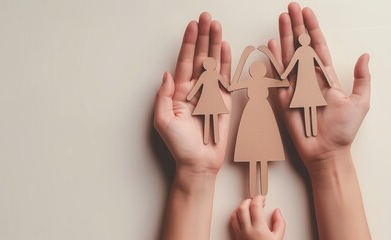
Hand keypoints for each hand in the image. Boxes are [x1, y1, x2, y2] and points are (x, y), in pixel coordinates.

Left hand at [154, 12, 230, 174]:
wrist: (198, 162)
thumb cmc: (179, 145)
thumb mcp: (163, 120)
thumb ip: (164, 95)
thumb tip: (167, 73)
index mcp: (180, 92)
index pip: (185, 61)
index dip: (189, 43)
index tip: (192, 25)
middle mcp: (196, 89)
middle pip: (200, 57)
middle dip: (203, 37)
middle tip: (206, 17)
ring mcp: (211, 94)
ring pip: (214, 63)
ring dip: (215, 44)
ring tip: (217, 26)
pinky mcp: (224, 101)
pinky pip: (226, 79)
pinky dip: (227, 63)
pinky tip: (226, 48)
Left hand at [230, 196, 284, 239]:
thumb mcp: (279, 238)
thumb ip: (279, 223)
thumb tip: (277, 212)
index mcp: (258, 228)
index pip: (255, 206)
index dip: (259, 198)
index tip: (262, 198)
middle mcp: (246, 230)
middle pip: (242, 207)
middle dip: (249, 201)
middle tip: (256, 201)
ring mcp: (240, 234)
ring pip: (235, 214)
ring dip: (241, 207)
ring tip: (248, 207)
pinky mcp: (236, 238)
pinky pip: (232, 223)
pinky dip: (236, 216)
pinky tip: (241, 216)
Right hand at [269, 3, 369, 170]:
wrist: (326, 151)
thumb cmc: (343, 131)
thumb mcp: (360, 103)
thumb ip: (361, 79)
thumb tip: (364, 56)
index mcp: (326, 78)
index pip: (318, 47)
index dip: (312, 29)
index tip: (307, 12)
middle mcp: (309, 79)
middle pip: (301, 47)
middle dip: (295, 26)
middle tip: (290, 8)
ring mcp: (295, 87)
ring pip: (288, 57)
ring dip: (284, 37)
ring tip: (281, 19)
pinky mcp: (283, 98)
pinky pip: (278, 76)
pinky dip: (274, 60)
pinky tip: (271, 45)